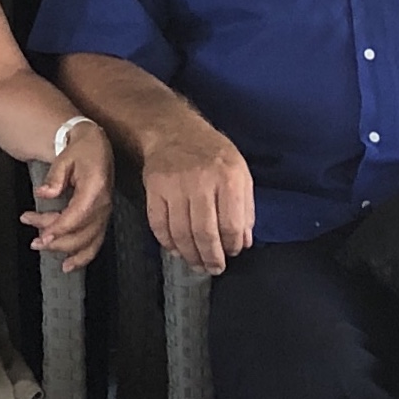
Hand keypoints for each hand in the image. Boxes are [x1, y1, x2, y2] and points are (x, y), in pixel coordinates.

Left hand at [23, 123, 114, 270]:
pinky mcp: (102, 219)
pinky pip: (96, 243)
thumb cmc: (80, 150)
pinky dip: (83, 257)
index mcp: (95, 189)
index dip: (59, 229)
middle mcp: (104, 205)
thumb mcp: (65, 157)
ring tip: (40, 247)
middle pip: (81, 233)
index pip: (77, 216)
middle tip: (33, 240)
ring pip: (87, 241)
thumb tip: (43, 193)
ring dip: (64, 250)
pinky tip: (68, 266)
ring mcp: (105, 214)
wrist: (98, 146)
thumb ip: (55, 176)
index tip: (42, 236)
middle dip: (56, 240)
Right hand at [140, 121, 254, 275]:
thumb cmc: (213, 154)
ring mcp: (174, 185)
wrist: (175, 130)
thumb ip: (245, 208)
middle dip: (211, 258)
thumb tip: (243, 243)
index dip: (232, 245)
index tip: (232, 253)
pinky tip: (176, 250)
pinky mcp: (153, 188)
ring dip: (190, 255)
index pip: (231, 224)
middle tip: (214, 269)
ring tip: (197, 264)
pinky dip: (167, 243)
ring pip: (181, 233)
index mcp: (228, 177)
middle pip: (205, 233)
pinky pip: (158, 224)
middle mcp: (201, 181)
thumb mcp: (240, 173)